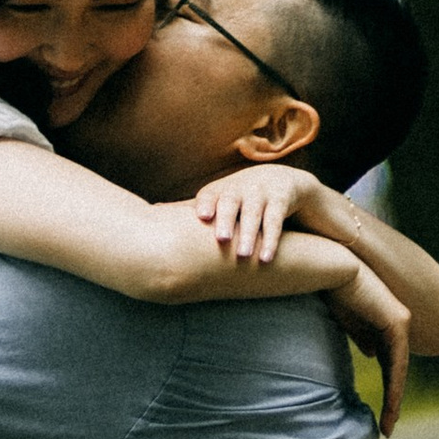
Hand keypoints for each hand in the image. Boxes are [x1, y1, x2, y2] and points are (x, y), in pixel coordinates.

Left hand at [192, 161, 312, 265]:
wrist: (283, 181)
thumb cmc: (241, 197)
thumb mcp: (220, 198)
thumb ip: (191, 207)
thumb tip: (155, 211)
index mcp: (221, 189)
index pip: (210, 194)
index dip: (206, 204)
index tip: (202, 217)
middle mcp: (240, 188)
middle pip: (231, 202)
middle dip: (226, 219)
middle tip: (222, 239)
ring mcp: (261, 193)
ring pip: (253, 214)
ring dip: (248, 234)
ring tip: (244, 255)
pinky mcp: (281, 200)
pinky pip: (275, 221)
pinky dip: (271, 240)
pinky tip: (266, 258)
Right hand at [326, 257, 410, 436]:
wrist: (333, 268)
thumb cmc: (334, 290)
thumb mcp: (348, 321)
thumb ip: (363, 337)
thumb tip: (374, 354)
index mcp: (385, 324)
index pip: (389, 363)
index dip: (386, 389)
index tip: (380, 414)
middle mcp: (398, 324)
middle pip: (397, 370)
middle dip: (393, 401)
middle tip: (387, 428)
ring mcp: (400, 322)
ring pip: (400, 370)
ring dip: (395, 399)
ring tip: (388, 424)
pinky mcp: (397, 322)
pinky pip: (398, 362)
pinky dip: (394, 385)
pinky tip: (391, 404)